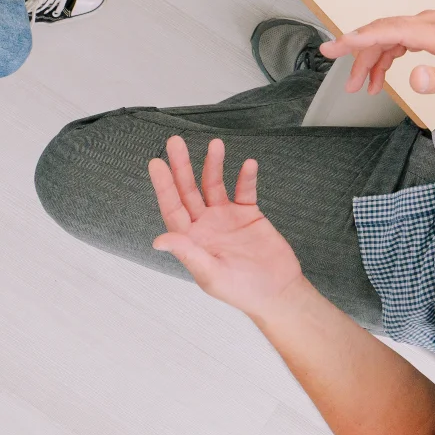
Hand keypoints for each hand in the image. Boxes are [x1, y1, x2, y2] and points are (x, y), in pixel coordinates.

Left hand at [149, 137, 307, 318]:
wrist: (277, 292)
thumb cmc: (241, 291)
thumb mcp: (211, 274)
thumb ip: (188, 253)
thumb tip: (158, 241)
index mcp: (191, 240)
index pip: (173, 208)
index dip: (164, 186)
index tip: (156, 163)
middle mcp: (205, 225)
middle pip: (189, 190)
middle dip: (182, 166)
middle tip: (175, 142)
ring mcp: (227, 217)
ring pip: (215, 185)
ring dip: (214, 165)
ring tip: (215, 144)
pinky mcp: (249, 214)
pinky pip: (245, 190)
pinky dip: (246, 177)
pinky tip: (248, 164)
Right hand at [321, 8, 434, 97]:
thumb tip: (414, 80)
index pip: (389, 31)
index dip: (359, 38)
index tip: (337, 46)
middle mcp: (430, 23)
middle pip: (382, 32)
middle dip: (357, 53)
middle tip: (342, 78)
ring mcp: (429, 24)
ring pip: (388, 36)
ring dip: (370, 60)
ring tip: (361, 86)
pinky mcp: (430, 30)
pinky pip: (398, 38)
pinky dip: (384, 55)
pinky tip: (379, 76)